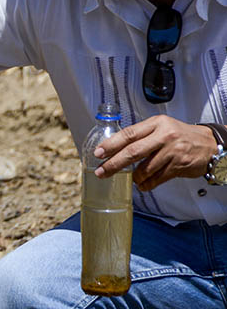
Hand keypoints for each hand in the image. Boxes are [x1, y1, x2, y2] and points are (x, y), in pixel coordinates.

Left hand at [93, 115, 217, 190]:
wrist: (210, 144)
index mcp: (156, 124)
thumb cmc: (181, 136)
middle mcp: (164, 135)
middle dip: (114, 164)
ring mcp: (172, 151)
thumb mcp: (161, 127)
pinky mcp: (179, 165)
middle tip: (102, 171)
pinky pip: (156, 179)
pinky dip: (146, 184)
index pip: (129, 134)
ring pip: (144, 169)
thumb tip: (114, 147)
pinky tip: (143, 184)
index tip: (98, 153)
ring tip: (131, 178)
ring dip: (134, 177)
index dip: (111, 144)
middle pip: (133, 152)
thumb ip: (141, 135)